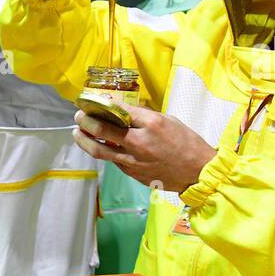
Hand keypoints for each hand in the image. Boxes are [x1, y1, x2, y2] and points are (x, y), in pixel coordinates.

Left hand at [73, 104, 217, 193]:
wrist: (197, 173)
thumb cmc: (187, 143)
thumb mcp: (169, 120)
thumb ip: (145, 116)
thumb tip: (125, 109)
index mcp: (151, 125)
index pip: (119, 111)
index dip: (102, 105)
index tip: (92, 101)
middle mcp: (139, 143)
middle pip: (102, 131)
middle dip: (86, 122)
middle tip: (78, 116)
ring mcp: (133, 161)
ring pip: (100, 151)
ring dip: (84, 141)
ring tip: (77, 133)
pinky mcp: (132, 174)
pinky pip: (113, 161)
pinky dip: (104, 152)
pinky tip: (99, 146)